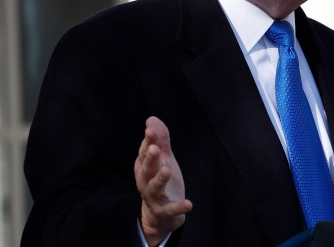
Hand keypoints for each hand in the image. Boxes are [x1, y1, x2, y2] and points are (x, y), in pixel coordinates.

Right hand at [135, 116, 192, 245]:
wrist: (160, 215)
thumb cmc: (161, 180)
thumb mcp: (163, 159)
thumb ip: (160, 140)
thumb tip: (151, 119)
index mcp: (144, 168)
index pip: (144, 153)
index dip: (148, 142)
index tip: (150, 130)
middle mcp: (146, 182)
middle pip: (146, 170)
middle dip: (150, 159)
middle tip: (154, 149)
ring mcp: (155, 198)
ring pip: (154, 188)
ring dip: (160, 179)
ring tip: (167, 170)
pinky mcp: (165, 211)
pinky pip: (171, 210)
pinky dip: (179, 207)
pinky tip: (189, 204)